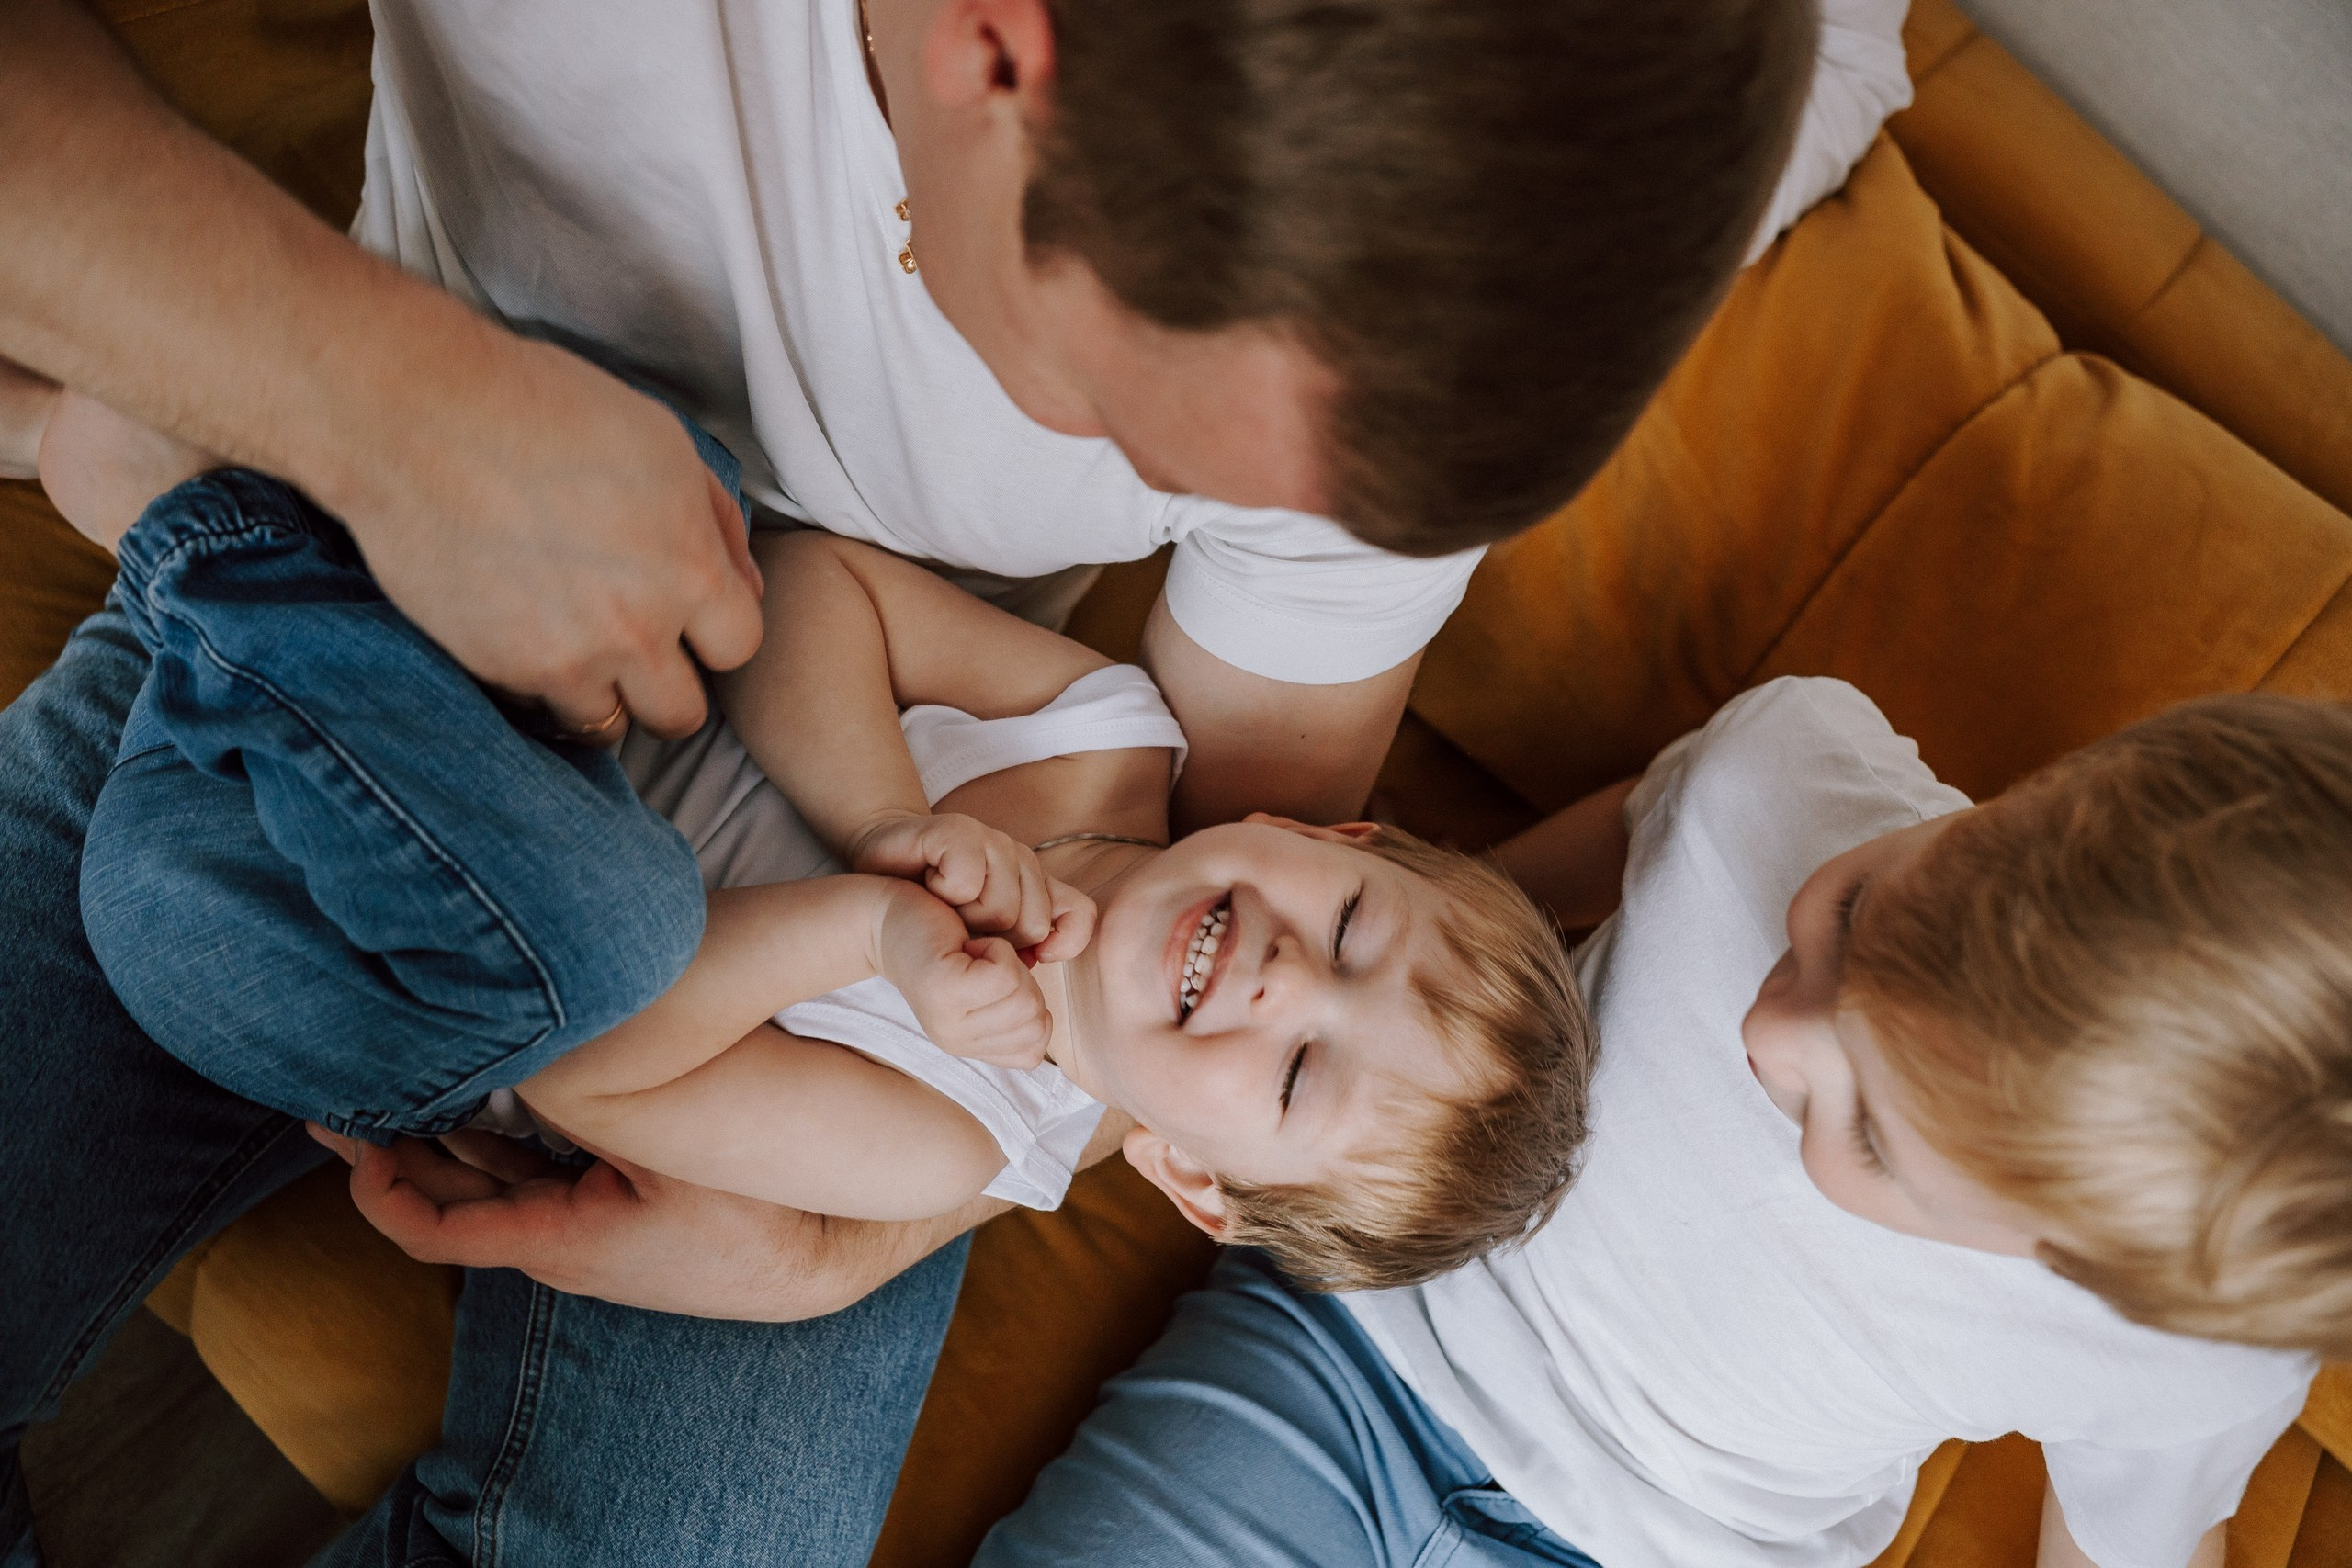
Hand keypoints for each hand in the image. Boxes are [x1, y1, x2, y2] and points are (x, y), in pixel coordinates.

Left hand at [309, 1124, 901, 1320]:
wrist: (816, 1259)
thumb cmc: (749, 1213)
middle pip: (448, 1203)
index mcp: (557, 1241)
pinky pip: (535, 1180)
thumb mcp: (666, 1149)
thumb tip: (518, 1058)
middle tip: (340, 1102)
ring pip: (491, 1187)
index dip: (376, 1185)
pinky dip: (495, 1146)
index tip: (350, 1134)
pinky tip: (480, 1105)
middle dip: (393, 1152)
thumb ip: (586, 1106)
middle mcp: (558, 1248)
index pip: (432, 1229)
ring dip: (441, 1145)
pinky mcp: (613, 1220)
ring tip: (394, 1096)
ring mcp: (585, 1238)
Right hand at [329, 337, 766, 739]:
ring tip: (578, 643)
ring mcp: (562, 658)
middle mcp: (634, 630)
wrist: (418, 416)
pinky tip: (521, 629)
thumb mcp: (664, 445)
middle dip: (670, 685)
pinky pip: (536, 709)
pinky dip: (538, 683)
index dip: (716, 630)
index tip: (689, 611)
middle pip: (682, 715)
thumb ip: (716, 524)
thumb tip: (744, 587)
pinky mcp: (496, 669)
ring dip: (603, 694)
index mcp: (688, 570)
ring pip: (607, 726)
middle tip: (640, 646)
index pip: (740, 648)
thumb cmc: (546, 410)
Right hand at [846, 810, 1093, 957]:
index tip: (1004, 953)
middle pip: (1034, 924)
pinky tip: (929, 885)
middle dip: (991, 945)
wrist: (875, 888)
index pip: (1079, 916)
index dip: (1049, 946)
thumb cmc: (931, 923)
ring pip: (1001, 908)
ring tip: (943, 907)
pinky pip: (968, 880)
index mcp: (1036, 887)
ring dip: (962, 921)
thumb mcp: (985, 954)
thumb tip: (1043, 955)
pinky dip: (942, 893)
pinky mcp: (959, 829)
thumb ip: (1025, 956)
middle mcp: (1021, 859)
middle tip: (960, 928)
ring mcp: (992, 840)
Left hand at [870, 882, 1055, 1068]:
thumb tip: (1043, 1020)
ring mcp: (947, 1024)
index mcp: (970, 1047)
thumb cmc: (952, 938)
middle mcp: (957, 1044)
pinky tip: (966, 944)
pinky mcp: (943, 990)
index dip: (1026, 1000)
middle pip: (1036, 1023)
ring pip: (1025, 1000)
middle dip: (1021, 979)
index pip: (1036, 1049)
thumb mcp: (992, 985)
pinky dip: (996, 948)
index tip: (989, 976)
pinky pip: (1004, 974)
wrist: (891, 913)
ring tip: (971, 952)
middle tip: (979, 960)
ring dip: (1007, 961)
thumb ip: (1023, 1009)